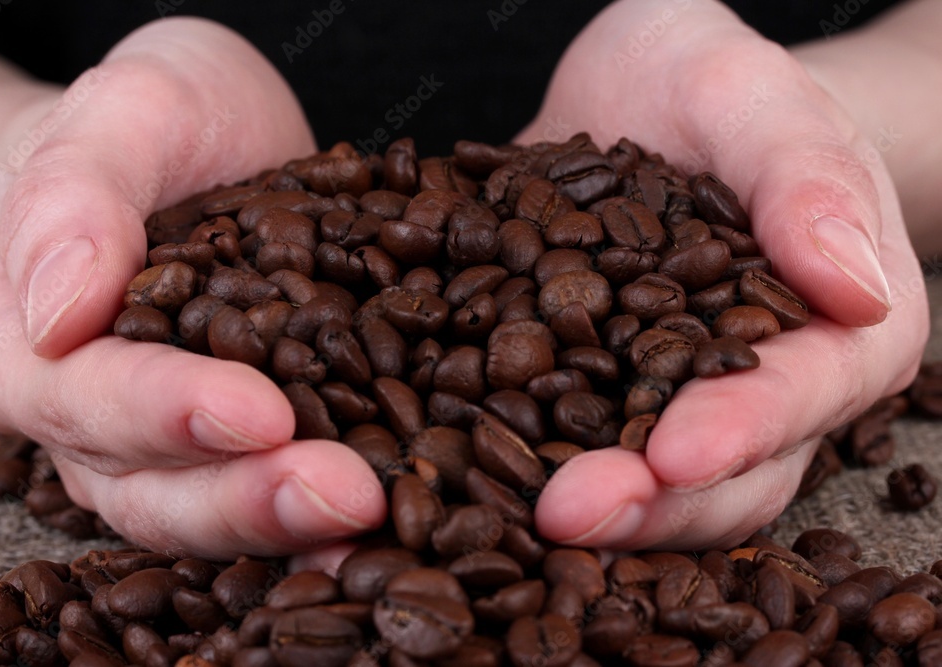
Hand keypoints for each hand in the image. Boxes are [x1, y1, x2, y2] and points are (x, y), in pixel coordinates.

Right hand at [0, 18, 385, 558]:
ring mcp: (155, 445)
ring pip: (206, 514)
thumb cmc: (153, 117)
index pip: (89, 395)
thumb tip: (59, 311)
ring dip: (291, 525)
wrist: (196, 142)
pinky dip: (316, 521)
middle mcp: (82, 417)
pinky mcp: (228, 446)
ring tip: (375, 518)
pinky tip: (381, 523)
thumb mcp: (126, 109)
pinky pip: (262, 493)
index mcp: (27, 344)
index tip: (262, 412)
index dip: (171, 411)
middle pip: (150, 487)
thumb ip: (77, 192)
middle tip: (350, 495)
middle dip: (250, 497)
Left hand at [518, 0, 928, 549]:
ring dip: (584, 509)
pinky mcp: (599, 394)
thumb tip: (857, 289)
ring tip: (511, 515)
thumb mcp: (753, 97)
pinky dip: (526, 469)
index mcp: (835, 329)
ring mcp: (675, 403)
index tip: (675, 456)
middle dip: (648, 502)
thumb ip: (806, 179)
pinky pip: (569, 446)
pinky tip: (465, 476)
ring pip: (649, 488)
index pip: (800, 393)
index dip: (740, 430)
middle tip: (566, 515)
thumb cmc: (718, 86)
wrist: (647, 98)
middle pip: (722, 474)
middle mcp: (762, 388)